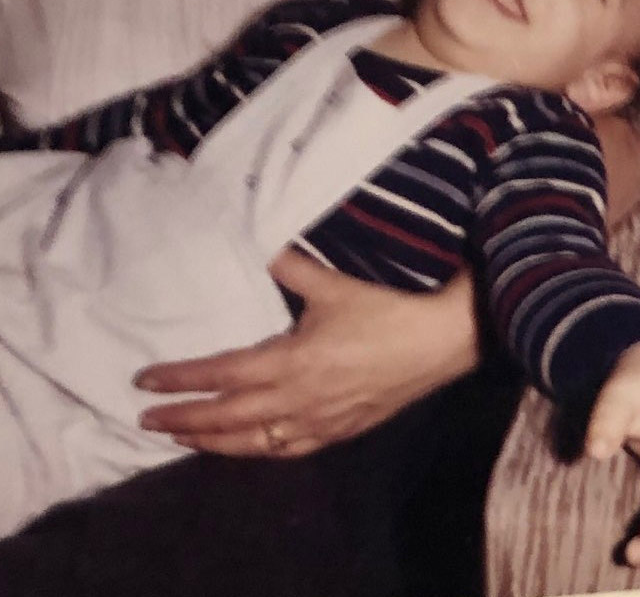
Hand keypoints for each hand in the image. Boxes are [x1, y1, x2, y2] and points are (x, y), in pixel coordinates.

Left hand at [135, 251, 479, 457]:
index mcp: (290, 362)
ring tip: (184, 439)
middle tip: (146, 421)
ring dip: (212, 443)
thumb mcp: (333, 284)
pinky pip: (288, 451)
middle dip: (183, 420)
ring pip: (253, 443)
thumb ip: (291, 267)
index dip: (181, 379)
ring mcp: (318, 422)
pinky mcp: (339, 432)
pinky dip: (258, 451)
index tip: (145, 382)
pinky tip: (249, 448)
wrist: (438, 342)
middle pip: (227, 418)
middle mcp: (296, 400)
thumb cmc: (384, 310)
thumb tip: (262, 244)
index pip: (221, 375)